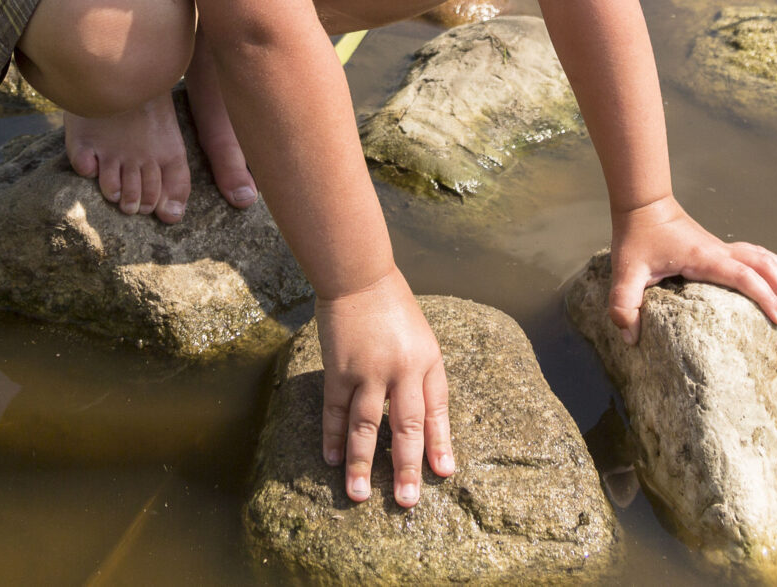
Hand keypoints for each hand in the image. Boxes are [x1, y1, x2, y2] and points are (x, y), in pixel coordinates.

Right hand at [316, 269, 454, 506]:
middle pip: (407, 426)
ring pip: (366, 426)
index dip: (440, 443)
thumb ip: (422, 376)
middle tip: (406, 501)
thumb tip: (424, 422)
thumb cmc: (394, 307)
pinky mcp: (339, 368)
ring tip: (358, 494)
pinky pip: (336, 410)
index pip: (437, 411)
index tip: (443, 473)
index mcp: (427, 361)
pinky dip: (333, 437)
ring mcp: (368, 369)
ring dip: (361, 463)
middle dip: (406, 466)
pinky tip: (332, 460)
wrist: (359, 275)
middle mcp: (402, 369)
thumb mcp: (422, 338)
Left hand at [608, 197, 776, 343]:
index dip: (764, 297)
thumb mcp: (625, 271)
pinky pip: (756, 255)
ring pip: (765, 257)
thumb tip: (629, 338)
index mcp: (704, 258)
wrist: (643, 203)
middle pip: (765, 266)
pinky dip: (775, 265)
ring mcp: (722, 248)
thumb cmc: (636, 236)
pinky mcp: (720, 249)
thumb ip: (623, 304)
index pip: (743, 276)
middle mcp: (719, 251)